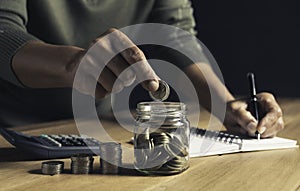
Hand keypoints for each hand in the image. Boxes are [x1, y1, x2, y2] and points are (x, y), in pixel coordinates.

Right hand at [12, 28, 158, 98]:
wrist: (78, 63)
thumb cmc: (109, 60)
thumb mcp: (126, 58)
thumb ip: (143, 70)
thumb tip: (156, 86)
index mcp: (114, 36)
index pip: (135, 56)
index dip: (145, 73)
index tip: (153, 86)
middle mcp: (99, 44)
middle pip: (126, 74)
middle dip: (127, 80)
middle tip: (119, 74)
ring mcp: (88, 60)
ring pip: (114, 86)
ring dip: (115, 87)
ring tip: (106, 77)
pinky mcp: (79, 76)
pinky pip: (101, 93)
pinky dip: (102, 92)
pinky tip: (96, 81)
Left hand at [224, 92, 283, 137]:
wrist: (229, 114)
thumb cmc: (232, 108)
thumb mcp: (234, 110)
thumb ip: (243, 117)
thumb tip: (253, 127)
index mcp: (266, 99)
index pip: (274, 111)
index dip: (268, 121)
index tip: (258, 130)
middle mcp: (271, 110)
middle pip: (277, 123)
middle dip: (265, 131)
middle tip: (253, 134)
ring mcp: (271, 121)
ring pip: (274, 132)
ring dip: (262, 135)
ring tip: (248, 132)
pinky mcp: (268, 130)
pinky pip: (268, 137)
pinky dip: (259, 138)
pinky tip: (250, 134)